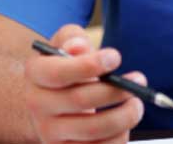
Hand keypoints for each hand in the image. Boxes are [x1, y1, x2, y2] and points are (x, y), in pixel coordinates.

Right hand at [25, 24, 145, 143]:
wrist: (48, 104)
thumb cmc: (63, 69)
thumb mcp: (63, 46)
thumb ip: (71, 39)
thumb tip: (79, 48)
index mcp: (34, 74)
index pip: (58, 73)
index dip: (89, 65)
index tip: (116, 57)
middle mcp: (36, 104)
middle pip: (80, 100)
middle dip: (115, 90)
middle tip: (138, 81)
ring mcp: (49, 132)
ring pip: (93, 129)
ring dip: (124, 116)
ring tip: (136, 103)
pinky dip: (120, 135)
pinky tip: (125, 120)